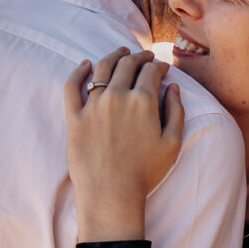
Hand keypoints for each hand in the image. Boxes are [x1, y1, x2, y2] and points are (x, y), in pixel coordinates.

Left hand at [64, 47, 184, 241]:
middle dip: (139, 56)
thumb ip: (176, 111)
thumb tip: (173, 88)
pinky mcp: (74, 117)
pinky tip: (85, 65)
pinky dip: (79, 71)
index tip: (161, 68)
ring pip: (102, 68)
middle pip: (128, 64)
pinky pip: (72, 86)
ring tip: (120, 52)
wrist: (111, 194)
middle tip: (144, 56)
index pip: (152, 71)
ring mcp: (92, 105)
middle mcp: (117, 96)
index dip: (159, 65)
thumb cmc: (145, 173)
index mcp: (143, 101)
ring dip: (114, 55)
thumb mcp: (172, 143)